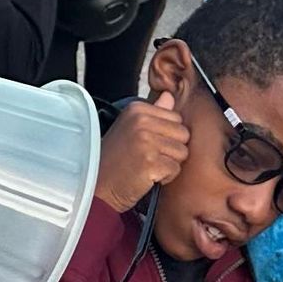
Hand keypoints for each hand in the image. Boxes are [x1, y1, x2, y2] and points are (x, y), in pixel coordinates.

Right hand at [94, 91, 188, 212]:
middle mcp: (141, 121)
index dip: (167, 135)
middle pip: (183, 134)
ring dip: (169, 164)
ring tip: (148, 166)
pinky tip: (147, 177)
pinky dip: (165, 178)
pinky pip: (175, 169)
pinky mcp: (150, 162)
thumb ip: (154, 111)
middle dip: (171, 149)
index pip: (176, 118)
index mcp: (137, 109)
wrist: (99, 186)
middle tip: (149, 157)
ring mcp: (145, 141)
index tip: (147, 144)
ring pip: (182, 152)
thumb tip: (170, 96)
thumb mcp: (131, 127)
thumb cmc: (115, 159)